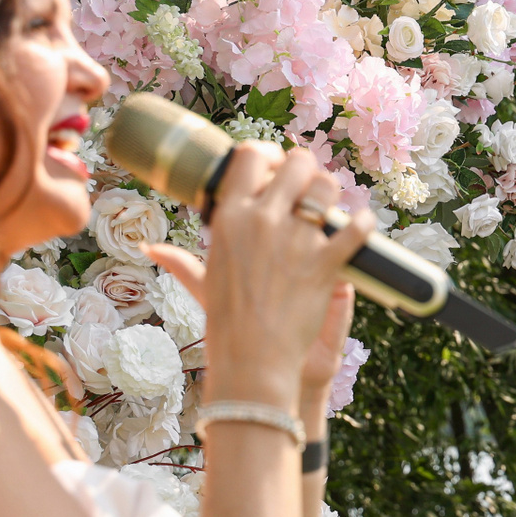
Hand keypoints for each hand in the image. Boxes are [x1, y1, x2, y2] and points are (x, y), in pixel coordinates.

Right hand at [157, 142, 371, 407]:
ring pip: (327, 188)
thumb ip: (179, 262)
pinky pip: (354, 228)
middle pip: (296, 164)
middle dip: (307, 170)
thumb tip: (151, 249)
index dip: (270, 155)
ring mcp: (295, 240)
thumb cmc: (227, 325)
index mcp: (230, 218)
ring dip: (333, 193)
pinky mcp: (325, 264)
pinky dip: (364, 223)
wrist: (253, 361)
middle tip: (309, 188)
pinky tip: (363, 225)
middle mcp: (263, 221)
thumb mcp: (203, 285)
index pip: (250, 157)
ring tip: (332, 207)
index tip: (278, 168)